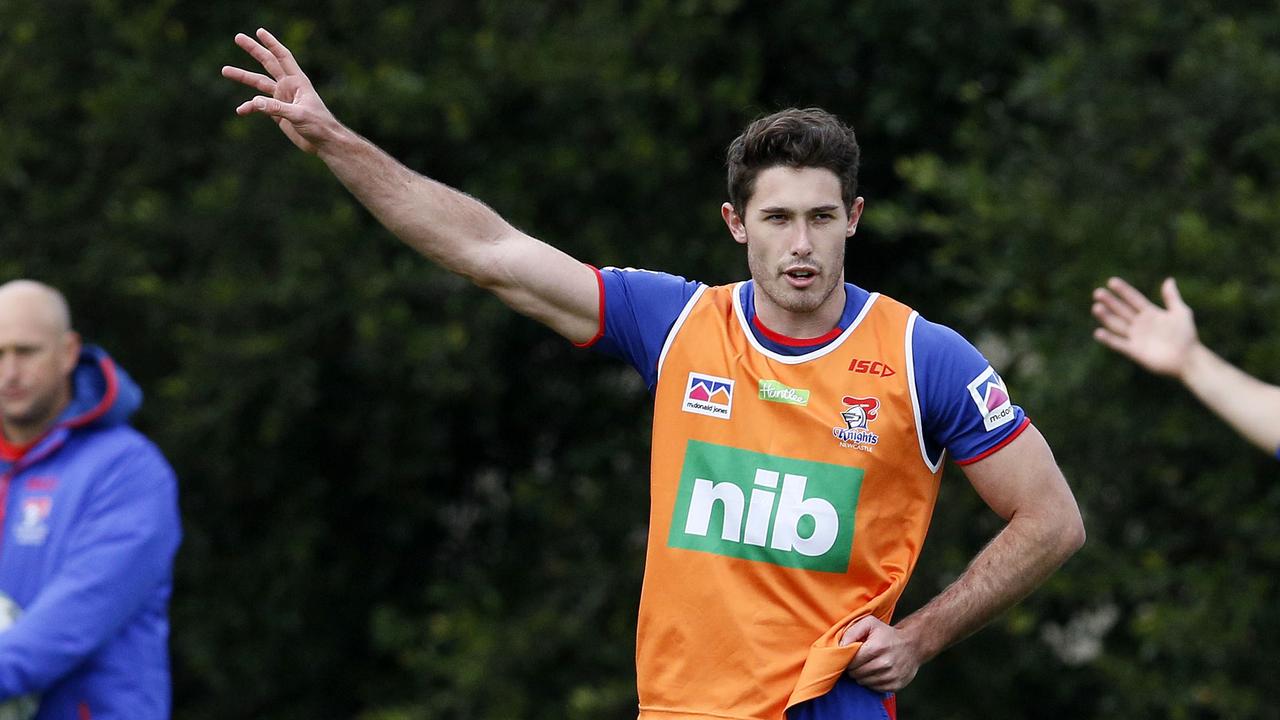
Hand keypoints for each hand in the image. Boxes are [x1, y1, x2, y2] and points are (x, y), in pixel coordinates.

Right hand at [221, 28, 335, 153]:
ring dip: (243, 76)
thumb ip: (277, 108)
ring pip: (259, 83)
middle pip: (268, 63)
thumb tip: (254, 103)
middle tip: (237, 37)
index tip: (259, 31)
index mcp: (297, 81)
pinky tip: (240, 111)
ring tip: (224, 70)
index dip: (272, 44)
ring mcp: (281, 98)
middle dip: (254, 50)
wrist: (324, 143)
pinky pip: (259, 106)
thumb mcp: (299, 115)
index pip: (283, 57)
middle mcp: (288, 86)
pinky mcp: (277, 112)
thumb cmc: (319, 126)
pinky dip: (249, 107)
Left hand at [840, 616, 921, 691]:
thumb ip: (852, 632)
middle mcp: (885, 663)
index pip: (851, 661)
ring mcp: (892, 676)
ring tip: (867, 666)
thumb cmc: (887, 634)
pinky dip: (872, 682)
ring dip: (862, 676)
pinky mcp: (896, 685)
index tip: (850, 656)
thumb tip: (840, 646)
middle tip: (858, 661)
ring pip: (864, 682)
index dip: (847, 659)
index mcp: (877, 647)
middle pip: (856, 673)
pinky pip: (874, 688)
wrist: (913, 645)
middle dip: (853, 668)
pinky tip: (875, 672)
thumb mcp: (869, 623)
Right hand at [1092, 276, 1198, 377]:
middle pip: (1121, 310)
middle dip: (1110, 301)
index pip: (1133, 299)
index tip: (1111, 281)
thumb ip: (1172, 297)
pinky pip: (1118, 343)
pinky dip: (1108, 339)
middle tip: (1098, 292)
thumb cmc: (1187, 335)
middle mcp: (1139, 323)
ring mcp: (1135, 337)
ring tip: (1096, 307)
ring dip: (1106, 317)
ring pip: (1117, 324)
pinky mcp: (1133, 351)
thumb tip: (1169, 280)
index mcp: (1150, 313)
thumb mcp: (1181, 313)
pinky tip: (1098, 332)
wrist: (1188, 359)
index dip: (1123, 290)